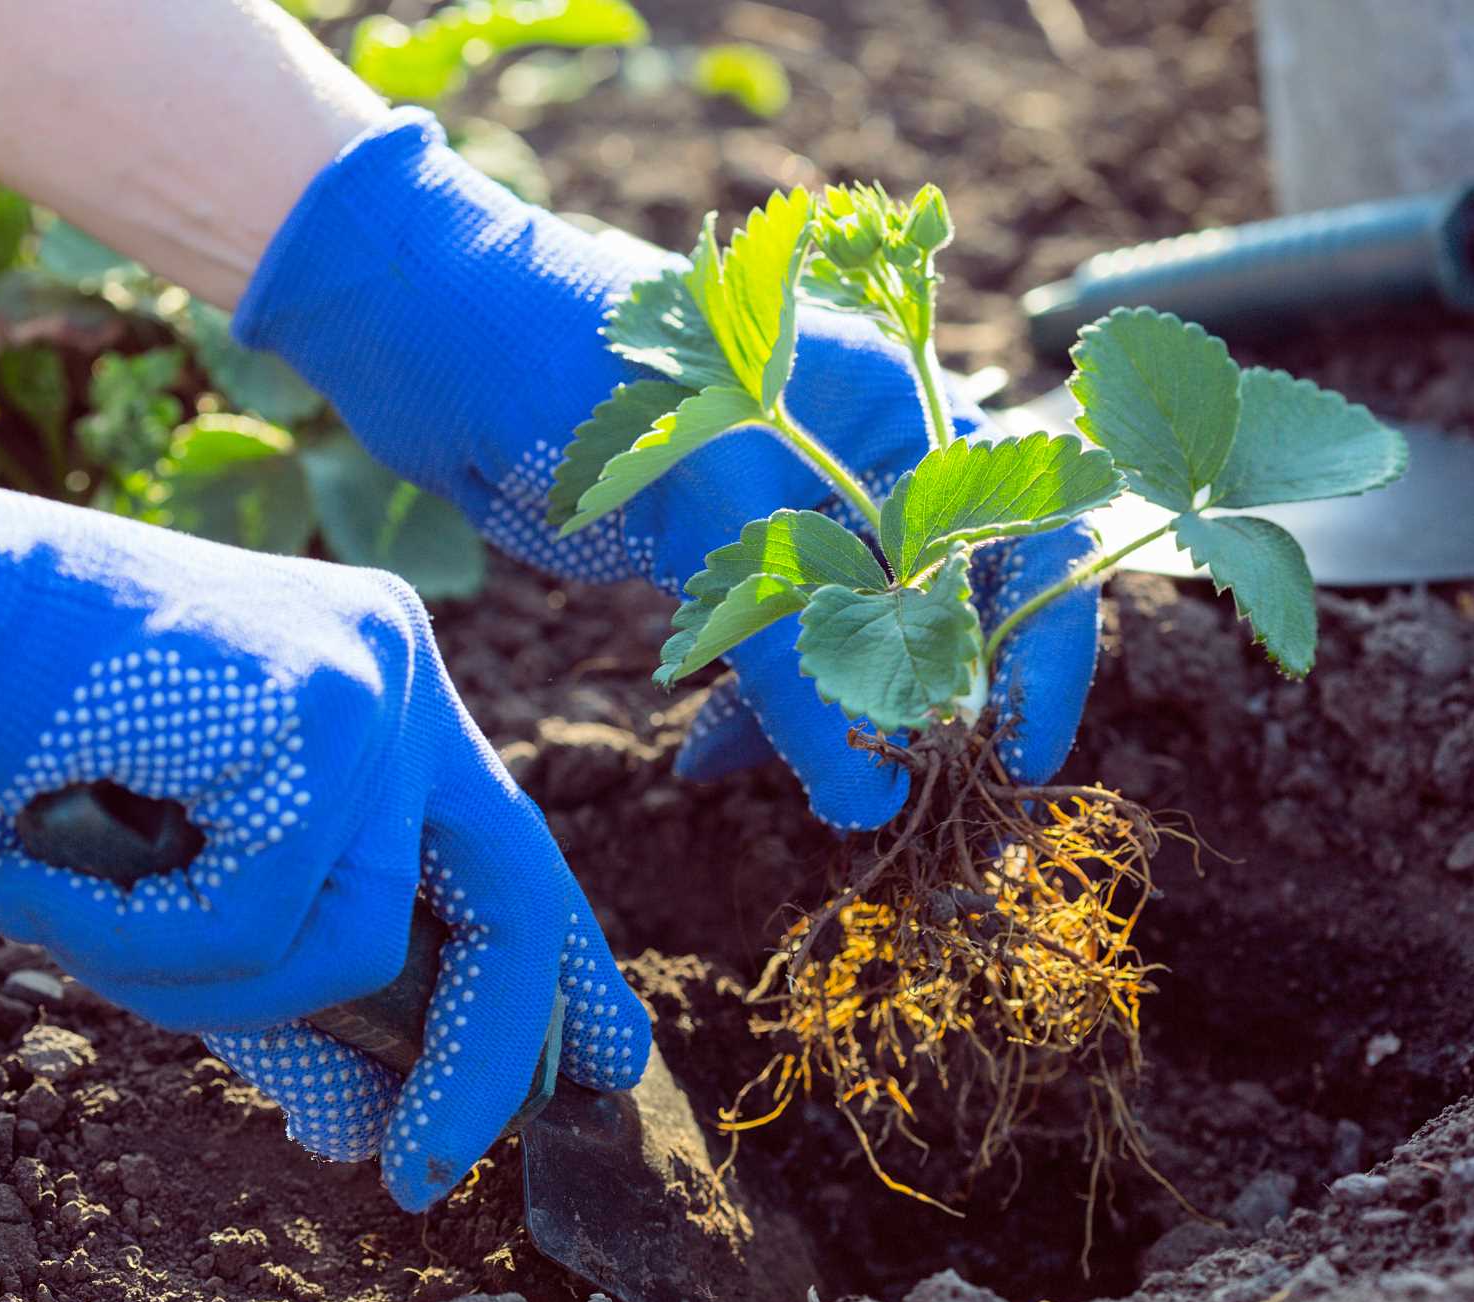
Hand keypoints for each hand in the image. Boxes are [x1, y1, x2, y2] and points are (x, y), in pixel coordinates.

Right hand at [0, 440, 648, 1208]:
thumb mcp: (171, 887)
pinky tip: (31, 885)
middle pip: (511, 896)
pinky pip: (260, 920)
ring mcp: (373, 679)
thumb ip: (276, 987)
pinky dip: (133, 941)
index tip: (597, 1063)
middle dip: (480, 1053)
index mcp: (383, 698)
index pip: (504, 856)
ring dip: (200, 986)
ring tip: (66, 927)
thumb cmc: (10, 740)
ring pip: (353, 942)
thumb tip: (358, 1125)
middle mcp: (402, 674)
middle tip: (422, 1172)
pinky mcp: (316, 705)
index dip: (555, 972)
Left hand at [234, 111, 1101, 829]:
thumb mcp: (702, 507)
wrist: (430, 329)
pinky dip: (756, 715)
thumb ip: (790, 654)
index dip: (1044, 647)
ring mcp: (796, 510)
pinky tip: (707, 765)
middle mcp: (867, 460)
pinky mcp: (727, 556)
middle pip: (950, 604)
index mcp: (901, 409)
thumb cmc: (575, 364)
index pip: (1026, 530)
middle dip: (935, 708)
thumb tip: (872, 799)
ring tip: (813, 798)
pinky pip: (775, 656)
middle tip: (909, 800)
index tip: (1016, 756)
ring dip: (838, 727)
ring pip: (858, 645)